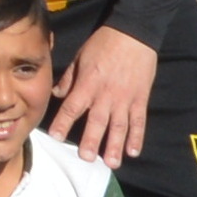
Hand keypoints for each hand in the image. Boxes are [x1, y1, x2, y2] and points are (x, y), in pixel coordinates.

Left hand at [52, 26, 158, 165]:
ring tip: (112, 163)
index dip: (63, 122)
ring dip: (115, 146)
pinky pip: (139, 121)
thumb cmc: (103, 44)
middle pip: (97, 121)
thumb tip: (56, 95)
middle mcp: (106, 95)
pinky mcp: (140, 99)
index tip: (56, 137)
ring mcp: (125, 98)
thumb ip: (68, 79)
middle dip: (92, 141)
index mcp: (88, 84)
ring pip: (120, 126)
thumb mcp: (80, 58)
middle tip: (87, 158)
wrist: (134, 33)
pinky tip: (133, 152)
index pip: (72, 107)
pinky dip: (137, 137)